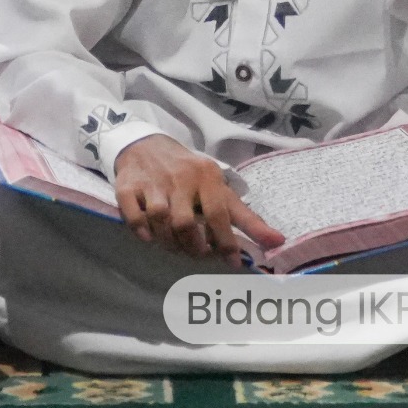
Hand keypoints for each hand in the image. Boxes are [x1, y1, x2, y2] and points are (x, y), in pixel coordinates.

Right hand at [113, 134, 284, 258]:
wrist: (145, 145)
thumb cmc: (189, 173)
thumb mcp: (219, 189)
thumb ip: (247, 218)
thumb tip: (278, 242)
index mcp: (207, 176)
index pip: (219, 213)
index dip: (226, 242)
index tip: (232, 262)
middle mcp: (180, 177)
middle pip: (186, 223)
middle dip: (193, 246)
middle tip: (196, 251)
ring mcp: (153, 181)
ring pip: (160, 220)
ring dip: (168, 241)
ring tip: (175, 245)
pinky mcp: (128, 186)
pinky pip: (134, 216)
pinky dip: (141, 231)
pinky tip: (149, 236)